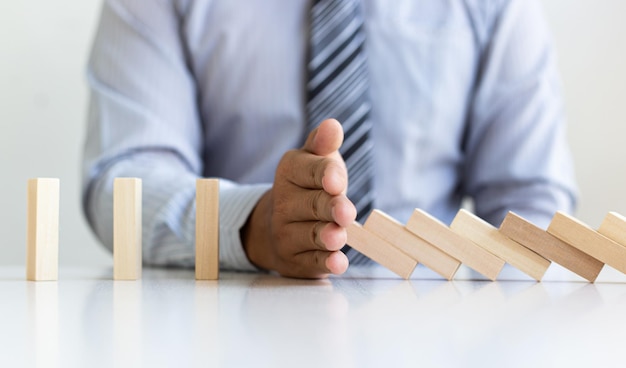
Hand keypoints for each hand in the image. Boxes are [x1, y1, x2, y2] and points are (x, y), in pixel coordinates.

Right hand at [242, 119, 355, 277]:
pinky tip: (338, 262)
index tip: (337, 181)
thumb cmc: (309, 188)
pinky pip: (313, 262)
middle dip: (330, 208)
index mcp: (289, 171)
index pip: (309, 170)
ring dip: (327, 236)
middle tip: (346, 212)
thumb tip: (332, 126)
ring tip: (340, 237)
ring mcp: (286, 234)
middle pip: (313, 204)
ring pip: (312, 234)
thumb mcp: (315, 161)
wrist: (281, 226)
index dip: (325, 175)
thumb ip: (324, 145)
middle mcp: (283, 203)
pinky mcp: (296, 260)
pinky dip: (326, 263)